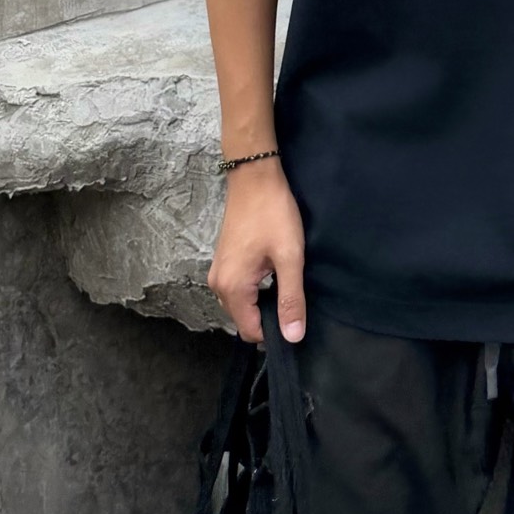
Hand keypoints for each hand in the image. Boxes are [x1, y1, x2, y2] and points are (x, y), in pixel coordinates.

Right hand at [207, 158, 307, 342]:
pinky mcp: (223, 261)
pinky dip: (255, 289)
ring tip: (285, 282)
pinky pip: (238, 289)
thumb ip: (291, 299)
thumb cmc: (273, 213)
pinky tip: (273, 273)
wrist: (254, 177)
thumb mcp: (290, 257)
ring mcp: (218, 272)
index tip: (296, 317)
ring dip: (262, 302)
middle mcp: (218, 285)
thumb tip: (293, 337)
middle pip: (244, 320)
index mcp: (233, 288)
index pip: (251, 332)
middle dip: (269, 316)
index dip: (275, 332)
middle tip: (294, 298)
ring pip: (241, 304)